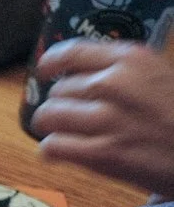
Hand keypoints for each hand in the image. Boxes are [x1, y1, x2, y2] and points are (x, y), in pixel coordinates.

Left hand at [32, 39, 173, 196]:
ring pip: (48, 116)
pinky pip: (53, 147)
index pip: (70, 52)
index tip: (46, 73)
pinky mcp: (103, 154)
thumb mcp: (160, 76)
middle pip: (58, 90)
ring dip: (51, 127)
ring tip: (63, 133)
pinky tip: (61, 153)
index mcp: (131, 59)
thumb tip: (84, 75)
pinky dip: (52, 151)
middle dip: (62, 104)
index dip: (50, 64)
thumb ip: (124, 71)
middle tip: (75, 117)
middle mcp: (114, 83)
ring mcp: (107, 119)